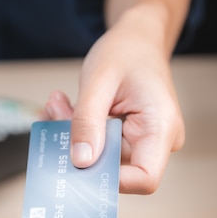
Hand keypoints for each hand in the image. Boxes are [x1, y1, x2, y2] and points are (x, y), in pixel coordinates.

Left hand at [44, 18, 184, 194]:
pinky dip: (78, 129)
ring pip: (101, 157)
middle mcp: (158, 140)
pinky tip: (64, 106)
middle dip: (79, 149)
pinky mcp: (128, 137)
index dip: (109, 180)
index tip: (75, 160)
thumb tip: (80, 162)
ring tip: (57, 105)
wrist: (138, 37)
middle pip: (116, 169)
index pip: (144, 178)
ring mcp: (143, 140)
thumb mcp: (99, 80)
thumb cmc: (127, 50)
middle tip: (54, 115)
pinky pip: (99, 145)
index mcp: (162, 127)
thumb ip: (87, 121)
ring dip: (73, 135)